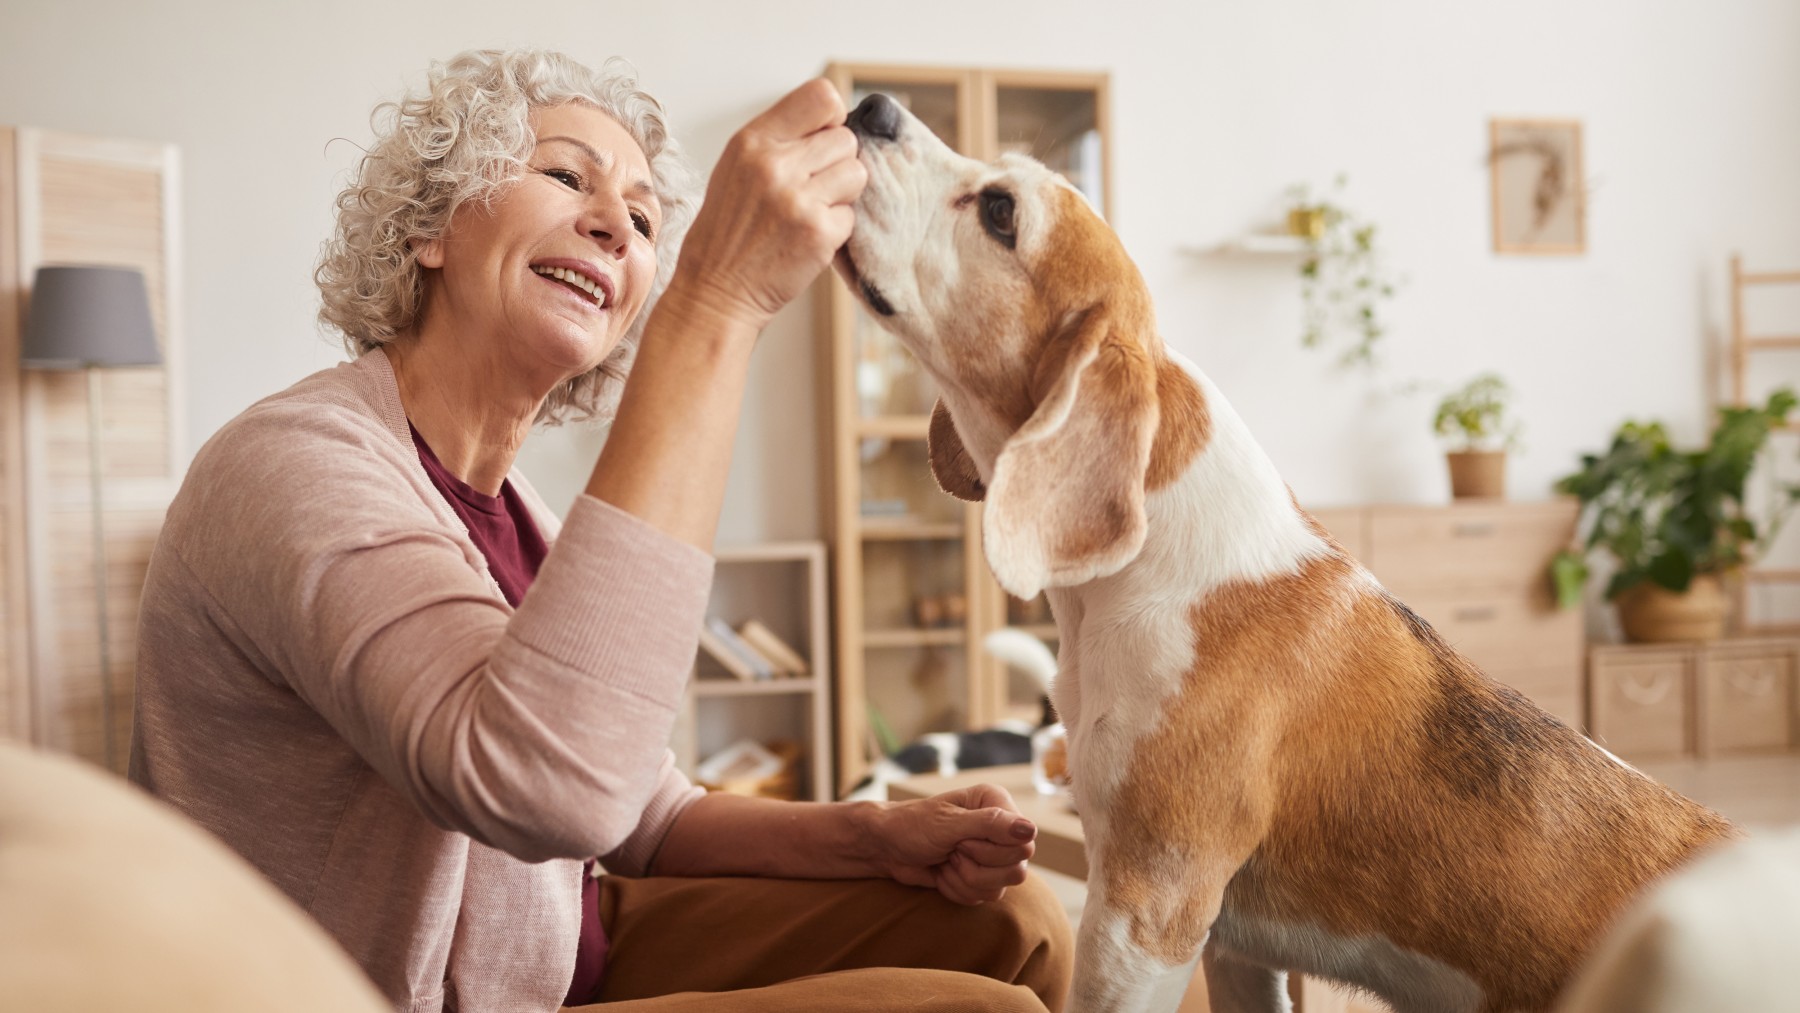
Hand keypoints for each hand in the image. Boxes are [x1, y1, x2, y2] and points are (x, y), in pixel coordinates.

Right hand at [670, 78, 866, 330]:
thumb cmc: (728, 232)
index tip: (821, 141)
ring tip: (810, 212)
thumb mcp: (737, 169)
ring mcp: (798, 199)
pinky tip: (808, 238)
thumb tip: (833, 120)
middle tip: (811, 190)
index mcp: (752, 140)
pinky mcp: (819, 233)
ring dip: (842, 195)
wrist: (716, 291)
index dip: (831, 119)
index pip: (821, 95)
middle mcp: (774, 164)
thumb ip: (779, 140)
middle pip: (845, 139)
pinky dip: (837, 229)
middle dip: (836, 164)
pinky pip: (852, 215)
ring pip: (856, 173)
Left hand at [867, 783, 1036, 904]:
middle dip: (975, 867)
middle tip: (951, 851)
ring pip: (1001, 887)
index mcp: (997, 803)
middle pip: (1016, 869)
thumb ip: (991, 824)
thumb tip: (1030, 830)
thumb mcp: (948, 823)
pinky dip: (958, 890)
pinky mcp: (983, 875)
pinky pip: (985, 897)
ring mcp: (994, 854)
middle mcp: (1001, 828)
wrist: (886, 848)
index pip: (1024, 843)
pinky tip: (943, 874)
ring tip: (946, 862)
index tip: (960, 841)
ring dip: (965, 880)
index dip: (991, 851)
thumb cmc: (911, 826)